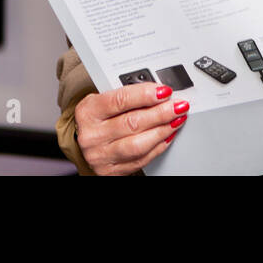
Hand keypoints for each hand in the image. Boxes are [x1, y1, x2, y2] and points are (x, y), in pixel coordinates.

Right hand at [74, 83, 188, 175]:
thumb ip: (127, 96)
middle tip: (177, 105)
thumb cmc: (97, 118)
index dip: (145, 95)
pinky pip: (141, 159)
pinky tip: (167, 135)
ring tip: (176, 119)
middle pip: (132, 123)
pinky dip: (158, 146)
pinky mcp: (112, 171)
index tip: (164, 91)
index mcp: (88, 112)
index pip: (120, 100)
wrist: (85, 142)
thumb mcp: (103, 100)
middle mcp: (92, 136)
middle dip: (160, 113)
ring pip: (138, 144)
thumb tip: (159, 92)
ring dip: (163, 130)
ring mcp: (101, 156)